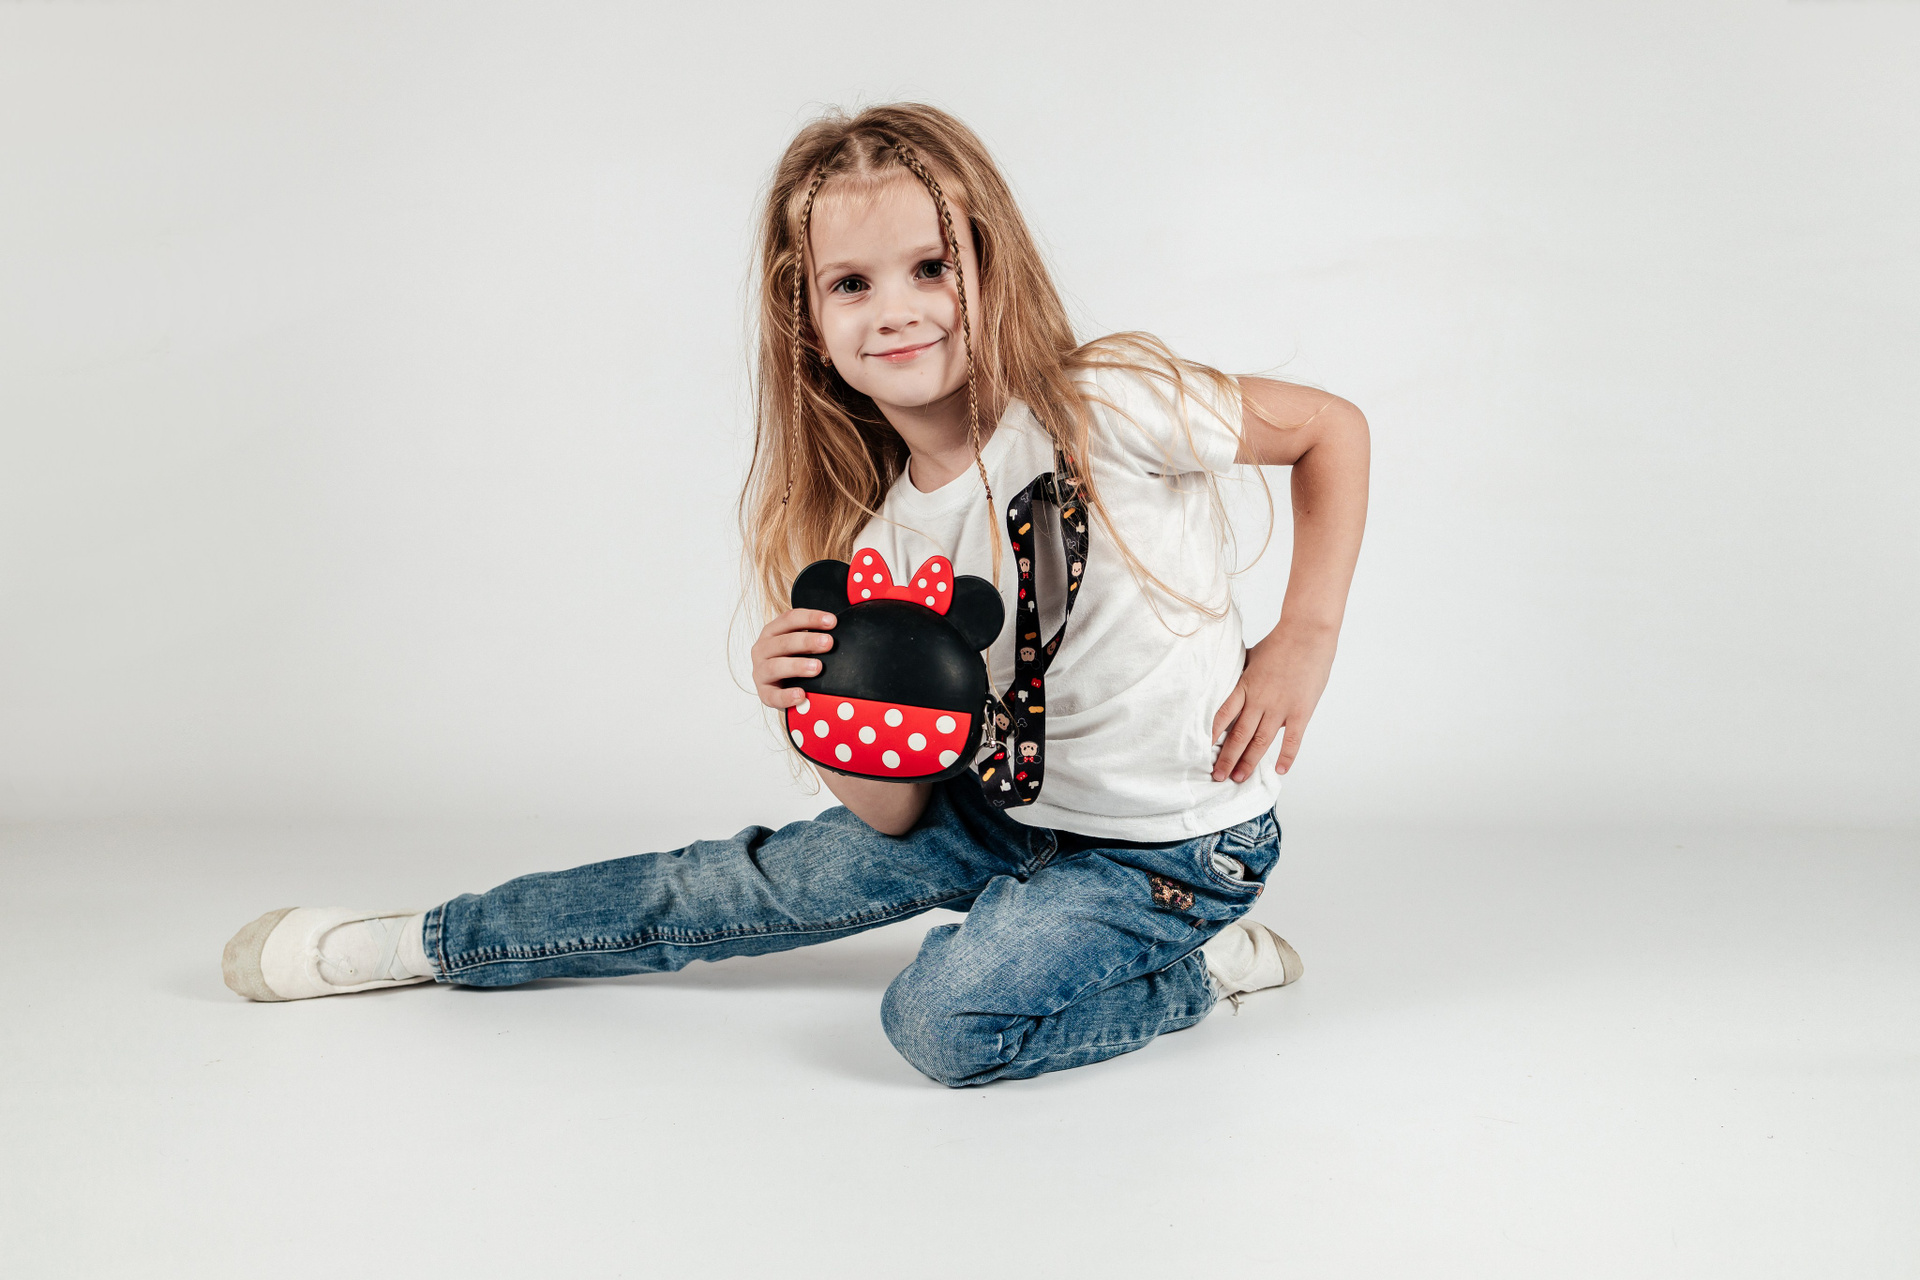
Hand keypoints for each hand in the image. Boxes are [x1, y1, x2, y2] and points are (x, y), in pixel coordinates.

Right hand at [751, 608, 836, 709]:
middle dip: (807, 641)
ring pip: (776, 667)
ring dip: (797, 666)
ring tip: (817, 667)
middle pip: (784, 642)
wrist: (775, 685)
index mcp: (772, 632)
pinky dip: (787, 696)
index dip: (811, 618)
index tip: (832, 621)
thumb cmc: (791, 659)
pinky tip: (801, 695)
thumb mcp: (799, 644)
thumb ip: (814, 634)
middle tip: (828, 642)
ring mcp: (760, 672)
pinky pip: (773, 696)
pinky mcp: (764, 693)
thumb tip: (840, 630)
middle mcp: (762, 649)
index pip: (790, 619)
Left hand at [1210, 622, 1338, 782]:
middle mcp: (1259, 700)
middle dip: (1227, 758)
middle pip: (1238, 735)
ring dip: (1248, 762)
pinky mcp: (1301, 711)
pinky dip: (1286, 756)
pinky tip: (1279, 770)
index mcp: (1245, 686)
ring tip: (1239, 778)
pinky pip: (1292, 740)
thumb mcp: (1251, 656)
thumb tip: (1224, 677)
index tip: (1202, 752)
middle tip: (1217, 777)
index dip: (1211, 736)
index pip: (1222, 716)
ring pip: (1260, 742)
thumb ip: (1240, 673)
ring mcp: (1280, 708)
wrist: (1307, 633)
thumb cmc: (1279, 642)